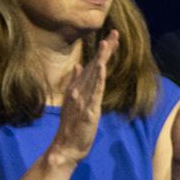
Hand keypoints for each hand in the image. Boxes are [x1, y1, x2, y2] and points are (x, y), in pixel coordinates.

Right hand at [48, 30, 117, 164]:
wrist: (65, 146)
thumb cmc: (71, 128)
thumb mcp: (73, 102)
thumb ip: (76, 82)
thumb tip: (79, 66)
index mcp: (76, 89)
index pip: (91, 67)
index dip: (101, 53)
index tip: (110, 38)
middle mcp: (78, 90)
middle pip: (94, 66)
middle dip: (105, 50)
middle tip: (114, 33)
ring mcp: (82, 99)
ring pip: (94, 75)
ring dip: (101, 58)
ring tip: (108, 42)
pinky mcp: (88, 109)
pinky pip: (94, 91)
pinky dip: (98, 78)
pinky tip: (102, 67)